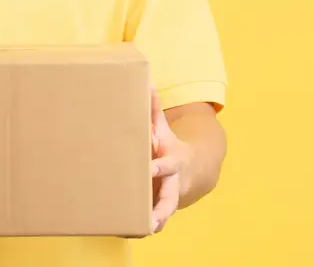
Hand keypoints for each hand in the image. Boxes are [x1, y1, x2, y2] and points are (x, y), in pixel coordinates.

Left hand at [150, 82, 191, 232]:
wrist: (191, 169)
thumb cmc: (168, 145)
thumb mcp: (162, 128)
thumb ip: (153, 109)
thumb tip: (147, 81)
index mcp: (171, 163)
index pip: (166, 165)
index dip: (159, 167)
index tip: (151, 169)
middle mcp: (171, 184)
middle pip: (169, 199)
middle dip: (161, 209)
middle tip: (153, 220)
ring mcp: (167, 199)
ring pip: (162, 215)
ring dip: (152, 224)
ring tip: (137, 232)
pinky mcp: (159, 209)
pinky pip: (151, 221)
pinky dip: (139, 228)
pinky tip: (123, 231)